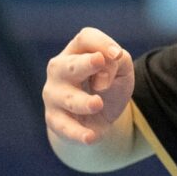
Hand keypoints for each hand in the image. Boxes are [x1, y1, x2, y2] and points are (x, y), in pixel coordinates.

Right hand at [43, 27, 134, 145]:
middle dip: (84, 64)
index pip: (86, 39)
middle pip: (70, 64)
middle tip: (99, 62)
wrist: (97, 118)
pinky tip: (90, 137)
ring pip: (66, 97)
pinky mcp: (55, 119)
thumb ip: (118, 63)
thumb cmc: (108, 86)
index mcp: (77, 51)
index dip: (101, 43)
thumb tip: (102, 76)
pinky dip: (77, 133)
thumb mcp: (122, 71)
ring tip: (97, 104)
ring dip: (82, 101)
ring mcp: (54, 95)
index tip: (117, 55)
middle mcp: (60, 70)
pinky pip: (64, 127)